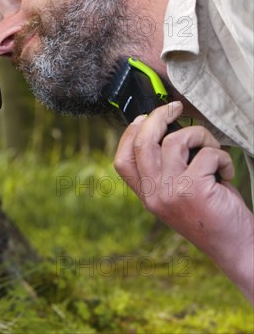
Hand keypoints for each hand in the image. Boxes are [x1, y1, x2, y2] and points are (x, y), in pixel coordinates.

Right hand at [114, 101, 253, 302]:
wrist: (234, 248)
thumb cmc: (210, 217)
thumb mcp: (176, 197)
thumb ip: (164, 172)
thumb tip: (164, 133)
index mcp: (147, 195)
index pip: (122, 161)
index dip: (129, 134)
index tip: (144, 118)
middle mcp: (154, 194)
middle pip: (143, 143)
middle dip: (159, 117)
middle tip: (176, 108)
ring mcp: (171, 191)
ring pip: (176, 140)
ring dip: (199, 135)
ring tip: (211, 148)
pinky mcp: (195, 189)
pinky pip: (207, 153)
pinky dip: (222, 157)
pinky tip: (226, 172)